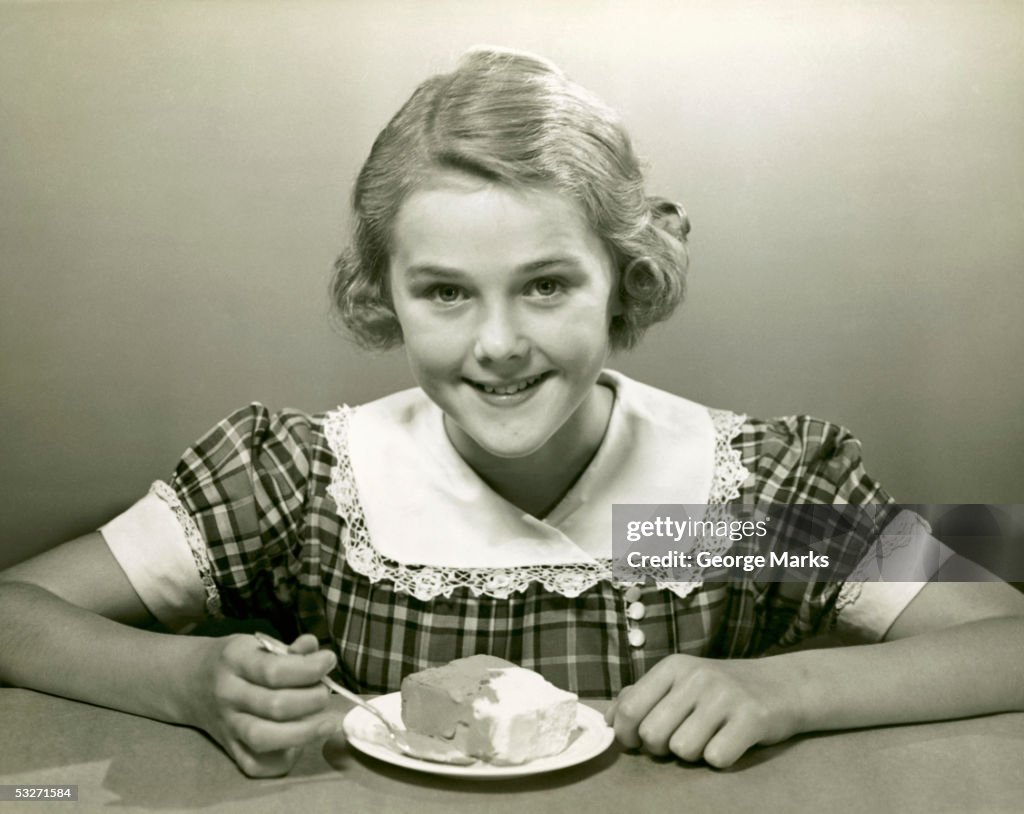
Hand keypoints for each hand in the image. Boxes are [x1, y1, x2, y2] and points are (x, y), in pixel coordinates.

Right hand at [188, 632, 340, 776]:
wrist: (190, 681)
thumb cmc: (235, 660)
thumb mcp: (256, 643)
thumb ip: (289, 648)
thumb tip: (316, 651)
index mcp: (235, 660)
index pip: (275, 670)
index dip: (309, 668)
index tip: (329, 661)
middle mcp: (228, 694)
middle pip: (275, 706)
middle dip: (312, 700)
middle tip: (325, 693)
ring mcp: (227, 725)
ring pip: (264, 738)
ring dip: (304, 733)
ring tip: (326, 723)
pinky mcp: (229, 749)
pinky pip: (254, 765)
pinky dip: (281, 760)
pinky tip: (299, 745)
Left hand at [604, 654, 801, 767]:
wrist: (784, 685)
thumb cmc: (722, 689)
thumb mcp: (680, 682)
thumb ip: (642, 696)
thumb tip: (608, 720)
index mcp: (673, 666)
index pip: (631, 709)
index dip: (628, 735)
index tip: (640, 741)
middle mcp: (696, 676)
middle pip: (653, 735)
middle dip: (662, 748)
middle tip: (682, 738)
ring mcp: (724, 696)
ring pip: (682, 750)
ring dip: (694, 754)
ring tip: (710, 736)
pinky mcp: (752, 718)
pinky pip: (716, 758)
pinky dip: (721, 759)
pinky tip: (731, 741)